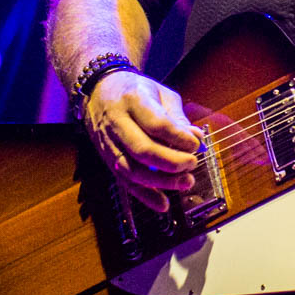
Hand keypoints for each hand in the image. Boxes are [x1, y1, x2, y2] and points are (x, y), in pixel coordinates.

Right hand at [81, 70, 202, 212]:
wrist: (98, 90)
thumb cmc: (133, 90)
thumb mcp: (159, 93)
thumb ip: (177, 117)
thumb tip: (196, 138)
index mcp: (132, 100)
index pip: (156, 124)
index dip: (178, 138)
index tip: (196, 144)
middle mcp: (117, 122)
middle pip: (143, 149)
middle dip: (171, 162)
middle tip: (192, 164)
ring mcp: (109, 143)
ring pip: (132, 170)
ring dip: (161, 182)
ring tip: (185, 182)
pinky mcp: (107, 159)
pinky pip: (124, 182)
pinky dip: (144, 196)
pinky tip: (163, 204)